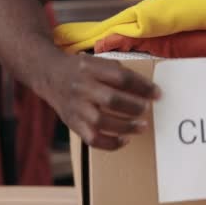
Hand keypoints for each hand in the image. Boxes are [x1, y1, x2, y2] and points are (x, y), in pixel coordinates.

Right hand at [45, 54, 160, 150]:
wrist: (48, 74)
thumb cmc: (81, 69)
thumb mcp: (98, 62)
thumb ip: (119, 73)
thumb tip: (147, 89)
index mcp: (91, 68)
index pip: (121, 78)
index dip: (142, 86)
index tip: (157, 93)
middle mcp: (82, 87)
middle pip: (111, 99)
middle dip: (134, 106)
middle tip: (148, 109)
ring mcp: (76, 107)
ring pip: (101, 121)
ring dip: (126, 126)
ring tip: (142, 126)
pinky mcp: (73, 123)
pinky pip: (92, 138)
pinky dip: (110, 142)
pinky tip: (125, 140)